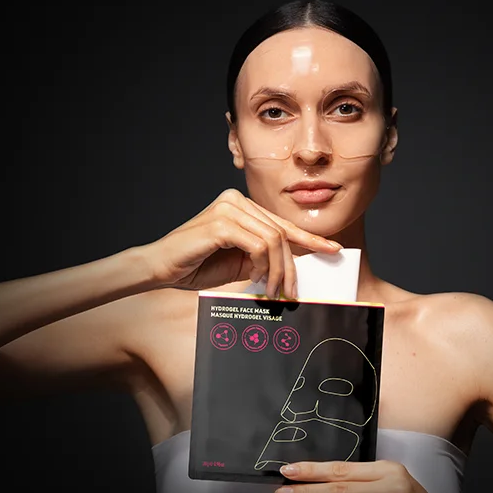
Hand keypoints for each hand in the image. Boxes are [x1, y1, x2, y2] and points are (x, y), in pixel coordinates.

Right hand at [145, 188, 340, 297]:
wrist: (160, 268)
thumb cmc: (197, 265)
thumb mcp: (239, 262)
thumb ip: (263, 258)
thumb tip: (295, 267)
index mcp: (241, 205)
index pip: (282, 224)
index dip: (310, 239)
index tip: (331, 251)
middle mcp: (236, 200)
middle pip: (281, 233)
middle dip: (291, 267)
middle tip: (291, 293)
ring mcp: (228, 207)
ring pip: (274, 240)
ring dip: (278, 271)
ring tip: (271, 291)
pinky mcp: (221, 221)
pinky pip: (258, 244)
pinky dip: (262, 265)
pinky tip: (254, 278)